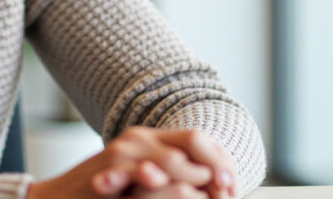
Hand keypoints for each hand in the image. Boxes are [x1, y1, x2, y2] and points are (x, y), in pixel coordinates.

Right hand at [27, 126, 236, 198]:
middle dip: (218, 171)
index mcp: (148, 139)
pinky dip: (177, 189)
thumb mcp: (140, 185)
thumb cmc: (100, 198)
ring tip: (215, 196)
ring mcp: (124, 153)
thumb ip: (168, 180)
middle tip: (228, 194)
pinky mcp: (113, 172)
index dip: (221, 160)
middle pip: (195, 142)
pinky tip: (186, 195)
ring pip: (177, 161)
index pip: (197, 139)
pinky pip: (155, 177)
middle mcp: (138, 139)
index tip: (232, 188)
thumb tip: (208, 187)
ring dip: (200, 182)